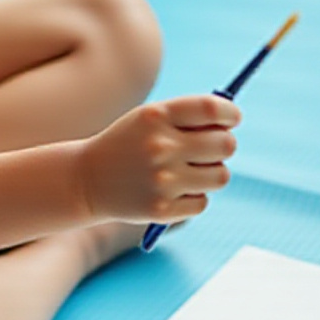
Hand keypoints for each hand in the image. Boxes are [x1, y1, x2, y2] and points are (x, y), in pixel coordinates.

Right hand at [79, 94, 238, 223]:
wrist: (88, 180)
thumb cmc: (128, 143)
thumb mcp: (149, 120)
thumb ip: (189, 117)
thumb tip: (232, 124)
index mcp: (155, 116)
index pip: (211, 109)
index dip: (230, 114)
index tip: (232, 119)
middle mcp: (160, 147)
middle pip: (225, 145)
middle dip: (224, 145)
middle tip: (210, 148)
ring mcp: (161, 180)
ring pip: (221, 176)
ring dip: (211, 173)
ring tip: (188, 171)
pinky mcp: (162, 209)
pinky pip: (202, 202)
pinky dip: (193, 197)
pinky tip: (170, 191)